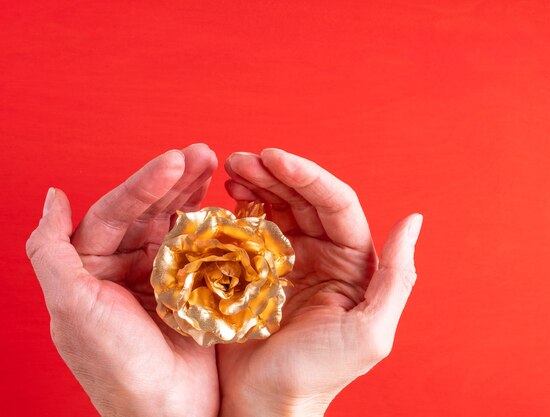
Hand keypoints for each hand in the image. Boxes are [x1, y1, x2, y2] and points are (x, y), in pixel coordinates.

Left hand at [26, 144, 220, 416]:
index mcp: (91, 267)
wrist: (167, 410)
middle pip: (150, 211)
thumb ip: (50, 249)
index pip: (115, 211)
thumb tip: (51, 196)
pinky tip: (224, 204)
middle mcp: (125, 267)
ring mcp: (161, 276)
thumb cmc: (115, 363)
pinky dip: (214, 225)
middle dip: (176, 180)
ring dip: (195, 193)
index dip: (145, 183)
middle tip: (204, 153)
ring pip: (177, 224)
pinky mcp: (192, 287)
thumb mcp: (70, 305)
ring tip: (216, 163)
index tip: (175, 160)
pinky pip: (202, 249)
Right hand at [218, 149, 422, 416]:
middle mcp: (324, 254)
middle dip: (274, 173)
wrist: (264, 404)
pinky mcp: (256, 269)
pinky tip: (227, 195)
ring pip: (277, 206)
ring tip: (231, 168)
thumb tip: (414, 219)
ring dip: (256, 183)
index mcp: (354, 263)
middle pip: (303, 199)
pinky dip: (239, 208)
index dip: (307, 176)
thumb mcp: (370, 333)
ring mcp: (288, 259)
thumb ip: (397, 276)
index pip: (336, 204)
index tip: (272, 158)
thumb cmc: (319, 375)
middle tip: (241, 159)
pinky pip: (250, 228)